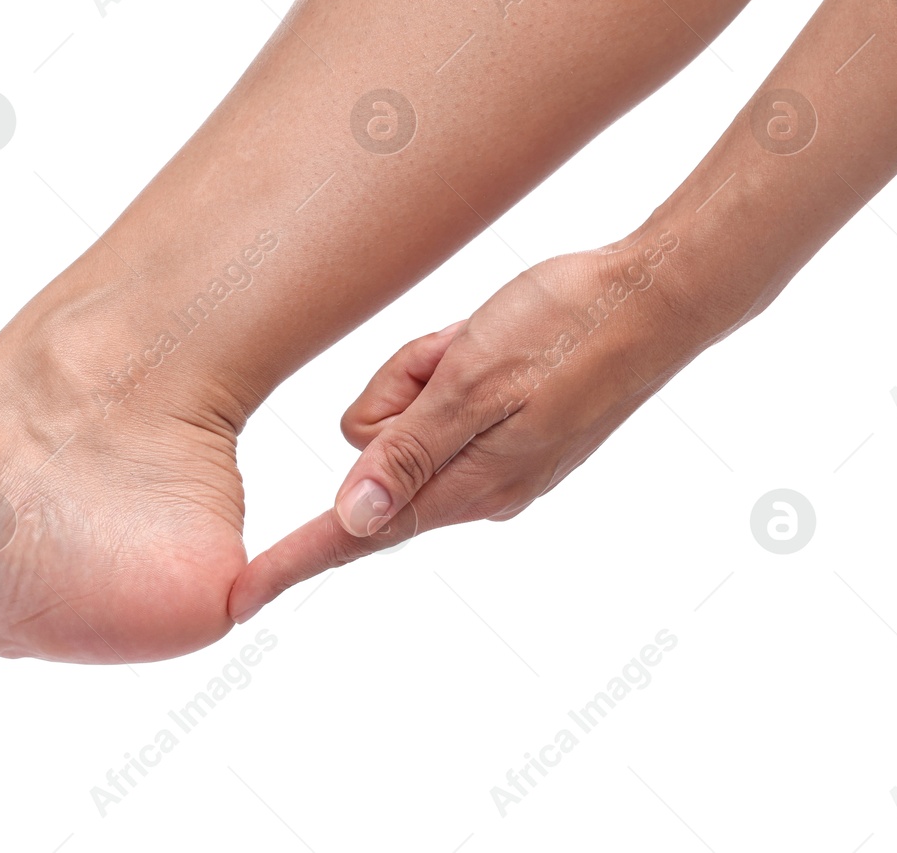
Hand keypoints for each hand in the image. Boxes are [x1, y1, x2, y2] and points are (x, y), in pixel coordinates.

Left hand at [230, 231, 706, 620]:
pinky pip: (443, 403)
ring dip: (428, 371)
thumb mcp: (474, 381)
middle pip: (374, 449)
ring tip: (483, 340)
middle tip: (454, 351)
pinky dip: (452, 365)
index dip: (292, 563)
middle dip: (397, 391)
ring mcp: (496, 462)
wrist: (655, 297)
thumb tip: (350, 520)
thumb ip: (408, 453)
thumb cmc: (567, 328)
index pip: (355, 534)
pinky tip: (494, 340)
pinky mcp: (509, 434)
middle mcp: (476, 488)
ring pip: (405, 418)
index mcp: (465, 486)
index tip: (241, 599)